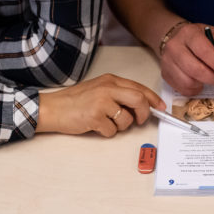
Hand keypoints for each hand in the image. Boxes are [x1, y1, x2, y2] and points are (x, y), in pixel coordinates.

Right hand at [36, 74, 164, 136]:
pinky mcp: (95, 117)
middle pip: (139, 100)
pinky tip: (95, 126)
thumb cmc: (75, 101)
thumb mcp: (99, 89)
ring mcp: (101, 102)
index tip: (161, 107)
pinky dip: (107, 133)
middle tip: (140, 121)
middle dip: (144, 114)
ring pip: (127, 120)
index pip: (139, 88)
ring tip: (105, 122)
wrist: (53, 108)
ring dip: (120, 126)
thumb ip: (119, 94)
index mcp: (110, 80)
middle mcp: (107, 88)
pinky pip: (112, 131)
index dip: (153, 99)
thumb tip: (141, 106)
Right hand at [160, 22, 213, 95]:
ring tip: (207, 78)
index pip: (203, 51)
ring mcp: (167, 61)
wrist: (178, 38)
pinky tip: (198, 81)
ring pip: (188, 82)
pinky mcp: (165, 74)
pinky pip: (182, 89)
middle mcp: (174, 46)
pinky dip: (194, 89)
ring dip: (202, 84)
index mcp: (189, 33)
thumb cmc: (201, 38)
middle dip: (211, 78)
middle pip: (194, 69)